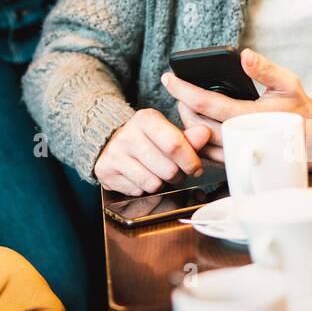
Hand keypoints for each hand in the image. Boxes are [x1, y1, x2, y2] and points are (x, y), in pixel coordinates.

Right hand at [94, 108, 211, 195]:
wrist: (112, 143)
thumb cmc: (148, 140)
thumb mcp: (168, 132)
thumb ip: (189, 137)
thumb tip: (205, 133)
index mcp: (145, 118)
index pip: (174, 144)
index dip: (190, 161)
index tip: (195, 168)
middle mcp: (127, 134)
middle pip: (167, 169)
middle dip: (177, 175)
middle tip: (174, 170)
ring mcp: (114, 153)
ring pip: (153, 184)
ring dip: (162, 184)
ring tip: (158, 173)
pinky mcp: (105, 171)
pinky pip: (138, 192)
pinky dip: (144, 190)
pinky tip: (141, 177)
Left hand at [163, 49, 311, 168]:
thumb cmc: (301, 110)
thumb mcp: (289, 83)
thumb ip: (266, 69)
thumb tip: (245, 55)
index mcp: (250, 116)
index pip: (205, 103)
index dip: (182, 90)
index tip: (168, 78)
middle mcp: (240, 138)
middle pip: (196, 123)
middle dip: (181, 106)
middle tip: (176, 91)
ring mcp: (237, 154)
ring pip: (200, 142)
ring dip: (187, 124)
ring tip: (184, 106)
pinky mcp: (237, 163)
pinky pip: (208, 156)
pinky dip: (197, 141)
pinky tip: (195, 126)